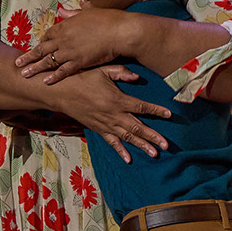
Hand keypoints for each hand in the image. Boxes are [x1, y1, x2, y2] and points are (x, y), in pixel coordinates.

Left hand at [16, 8, 134, 83]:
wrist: (120, 31)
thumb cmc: (108, 20)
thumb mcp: (88, 12)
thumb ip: (74, 14)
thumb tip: (64, 11)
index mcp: (66, 25)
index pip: (49, 35)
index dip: (42, 42)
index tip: (38, 47)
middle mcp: (63, 39)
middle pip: (42, 48)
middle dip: (29, 56)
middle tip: (17, 62)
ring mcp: (70, 51)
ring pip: (47, 61)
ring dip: (35, 68)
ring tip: (24, 74)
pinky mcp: (79, 62)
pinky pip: (63, 71)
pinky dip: (53, 77)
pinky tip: (45, 82)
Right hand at [51, 66, 171, 161]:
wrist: (62, 93)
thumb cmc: (83, 78)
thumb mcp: (103, 70)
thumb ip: (121, 72)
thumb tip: (138, 77)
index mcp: (118, 100)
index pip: (141, 107)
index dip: (156, 111)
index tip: (169, 115)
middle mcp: (114, 115)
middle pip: (138, 128)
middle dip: (153, 137)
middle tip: (166, 145)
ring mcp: (106, 124)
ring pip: (127, 137)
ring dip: (142, 146)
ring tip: (155, 154)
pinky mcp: (98, 129)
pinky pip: (112, 142)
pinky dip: (120, 151)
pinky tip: (129, 159)